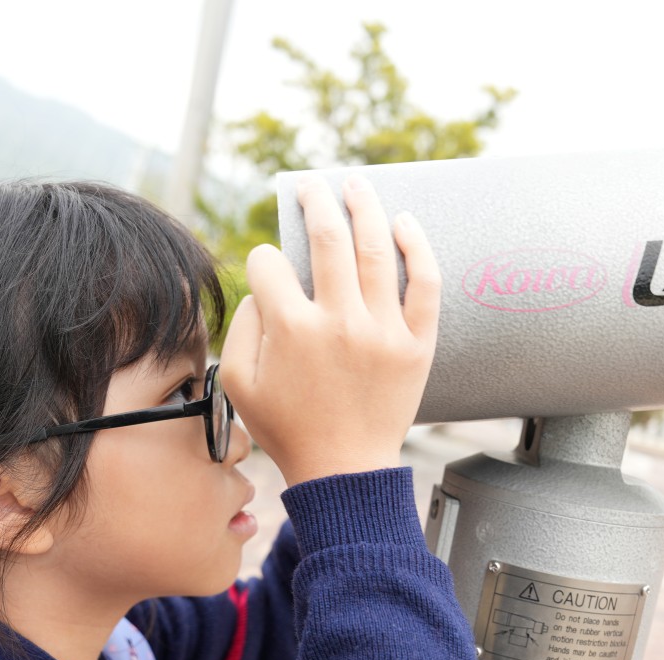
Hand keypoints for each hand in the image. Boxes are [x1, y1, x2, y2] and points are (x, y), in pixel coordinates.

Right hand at [219, 174, 441, 487]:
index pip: (270, 265)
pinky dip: (416, 245)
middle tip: (312, 185)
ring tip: (356, 184)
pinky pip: (425, 282)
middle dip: (314, 199)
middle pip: (326, 236)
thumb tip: (265, 287)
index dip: (262, 261)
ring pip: (375, 246)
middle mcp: (338, 322)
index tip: (268, 269)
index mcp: (290, 330)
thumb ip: (241, 328)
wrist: (345, 471)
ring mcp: (382, 330)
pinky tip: (403, 222)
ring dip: (364, 205)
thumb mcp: (238, 384)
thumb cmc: (288, 429)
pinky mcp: (416, 343)